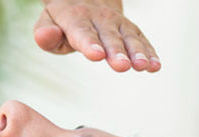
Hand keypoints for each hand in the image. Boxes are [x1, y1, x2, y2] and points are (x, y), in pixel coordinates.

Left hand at [33, 0, 159, 72]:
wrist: (84, 0)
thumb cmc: (61, 21)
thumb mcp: (47, 24)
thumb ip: (45, 34)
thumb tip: (43, 37)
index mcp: (75, 18)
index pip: (82, 31)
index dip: (89, 44)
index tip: (96, 56)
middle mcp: (99, 18)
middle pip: (108, 36)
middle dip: (116, 51)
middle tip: (122, 67)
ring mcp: (117, 22)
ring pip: (128, 37)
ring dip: (137, 52)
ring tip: (144, 67)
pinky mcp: (130, 29)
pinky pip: (140, 39)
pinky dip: (149, 52)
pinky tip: (155, 67)